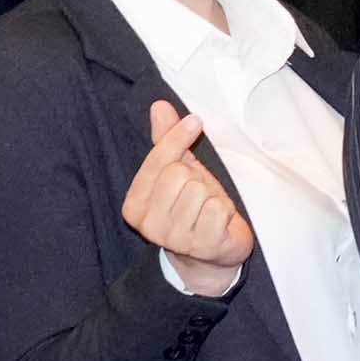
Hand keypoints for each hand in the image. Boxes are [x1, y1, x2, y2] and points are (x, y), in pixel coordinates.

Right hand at [120, 99, 254, 291]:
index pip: (157, 161)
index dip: (178, 138)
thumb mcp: (179, 172)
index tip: (195, 121)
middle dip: (197, 178)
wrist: (211, 255)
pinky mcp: (201, 245)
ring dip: (212, 195)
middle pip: (180, 174)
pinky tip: (218, 222)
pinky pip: (218, 208)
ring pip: (200, 190)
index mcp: (134, 205)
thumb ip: (166, 142)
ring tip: (208, 209)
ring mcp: (173, 238)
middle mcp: (147, 224)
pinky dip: (225, 210)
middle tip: (200, 194)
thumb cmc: (194, 207)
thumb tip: (159, 105)